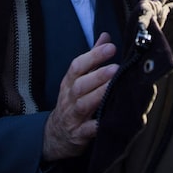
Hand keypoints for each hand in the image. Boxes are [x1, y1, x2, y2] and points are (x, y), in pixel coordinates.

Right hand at [42, 33, 118, 161]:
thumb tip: (105, 37)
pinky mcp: (79, 134)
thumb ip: (92, 58)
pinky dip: (96, 126)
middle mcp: (69, 98)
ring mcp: (73, 117)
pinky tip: (108, 121)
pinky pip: (88, 130)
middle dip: (98, 75)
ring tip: (114, 87)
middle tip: (116, 67)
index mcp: (69, 83)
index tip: (111, 47)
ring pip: (84, 105)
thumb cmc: (72, 103)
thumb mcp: (77, 80)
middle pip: (80, 84)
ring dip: (99, 95)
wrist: (56, 135)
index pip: (77, 66)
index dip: (93, 56)